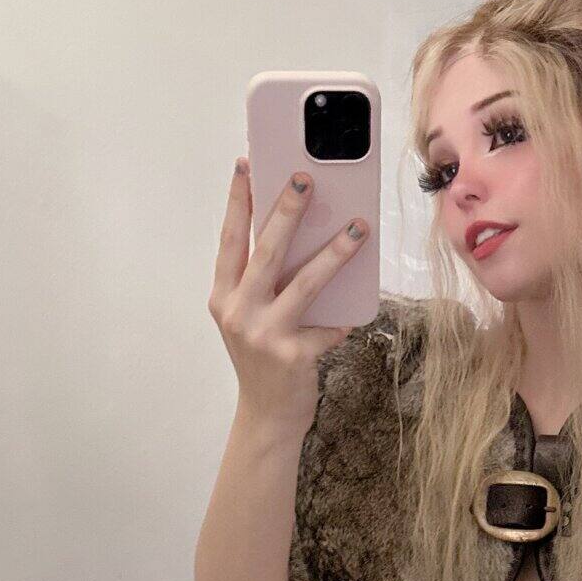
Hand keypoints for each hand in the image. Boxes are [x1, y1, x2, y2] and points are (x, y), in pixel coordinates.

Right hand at [208, 160, 367, 423]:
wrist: (267, 417)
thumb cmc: (265, 359)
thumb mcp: (253, 318)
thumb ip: (267, 284)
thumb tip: (306, 238)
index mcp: (224, 296)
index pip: (230, 239)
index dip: (238, 201)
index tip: (247, 164)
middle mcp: (239, 312)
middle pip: (266, 251)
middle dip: (286, 211)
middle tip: (305, 178)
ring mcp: (264, 335)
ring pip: (304, 283)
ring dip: (334, 252)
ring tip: (357, 227)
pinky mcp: (292, 356)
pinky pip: (328, 327)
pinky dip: (343, 318)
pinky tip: (355, 311)